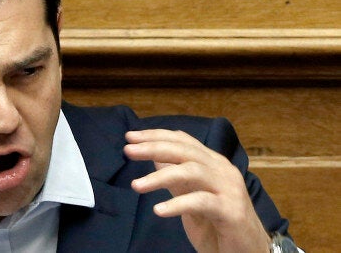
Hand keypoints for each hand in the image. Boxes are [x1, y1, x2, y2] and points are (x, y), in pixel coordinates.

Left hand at [124, 129, 269, 252]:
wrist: (248, 251)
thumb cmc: (218, 224)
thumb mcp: (191, 197)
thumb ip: (177, 178)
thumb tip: (155, 157)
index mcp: (213, 163)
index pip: (183, 141)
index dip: (156, 135)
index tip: (130, 136)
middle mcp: (222, 170)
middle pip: (185, 151)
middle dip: (154, 147)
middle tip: (128, 150)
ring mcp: (229, 189)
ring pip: (192, 171)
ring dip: (160, 176)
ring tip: (136, 185)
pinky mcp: (230, 211)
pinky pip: (201, 202)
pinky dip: (178, 204)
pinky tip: (158, 210)